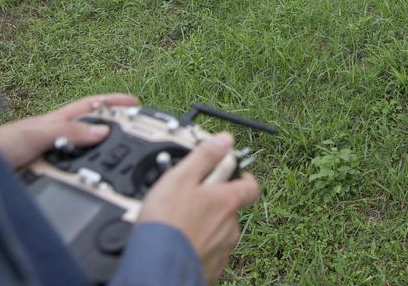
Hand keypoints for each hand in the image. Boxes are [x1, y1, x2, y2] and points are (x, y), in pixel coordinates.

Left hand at [0, 94, 138, 168]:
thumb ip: (71, 131)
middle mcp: (60, 138)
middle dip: (117, 132)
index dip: (114, 102)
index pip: (93, 106)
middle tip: (140, 137)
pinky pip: (75, 179)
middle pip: (95, 132)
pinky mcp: (52, 178)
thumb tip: (103, 131)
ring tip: (120, 165)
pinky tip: (95, 186)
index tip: (136, 103)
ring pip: (87, 158)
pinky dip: (86, 181)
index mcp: (58, 120)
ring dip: (100, 162)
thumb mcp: (39, 132)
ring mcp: (56, 158)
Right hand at [138, 133, 260, 283]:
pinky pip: (210, 251)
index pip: (251, 185)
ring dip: (206, 223)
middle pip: (232, 207)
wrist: (156, 268)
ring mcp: (222, 249)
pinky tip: (180, 241)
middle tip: (192, 196)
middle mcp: (231, 226)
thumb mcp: (182, 178)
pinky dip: (199, 244)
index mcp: (228, 202)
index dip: (243, 175)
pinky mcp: (211, 268)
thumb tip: (225, 140)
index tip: (230, 171)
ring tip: (180, 221)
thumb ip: (206, 156)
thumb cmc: (167, 224)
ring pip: (220, 230)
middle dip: (216, 200)